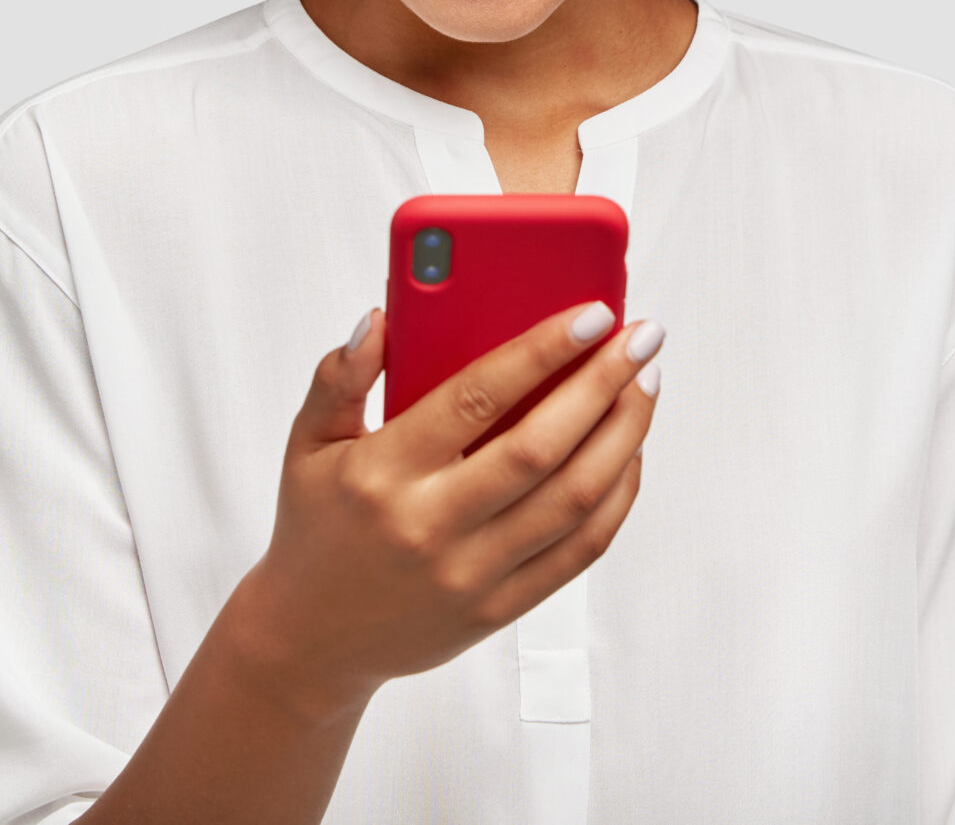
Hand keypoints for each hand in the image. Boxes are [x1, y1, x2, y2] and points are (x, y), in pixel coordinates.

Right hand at [220, 302, 663, 719]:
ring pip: (575, 498)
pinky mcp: (500, 609)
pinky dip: (619, 495)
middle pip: (541, 447)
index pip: (476, 398)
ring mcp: (470, 574)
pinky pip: (581, 549)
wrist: (310, 641)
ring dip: (625, 434)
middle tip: (645, 338)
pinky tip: (630, 450)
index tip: (594, 313)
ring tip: (646, 383)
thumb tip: (378, 318)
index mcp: (382, 474)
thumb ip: (339, 378)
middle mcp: (430, 526)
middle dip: (605, 384)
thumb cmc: (318, 526)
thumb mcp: (307, 446)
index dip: (542, 351)